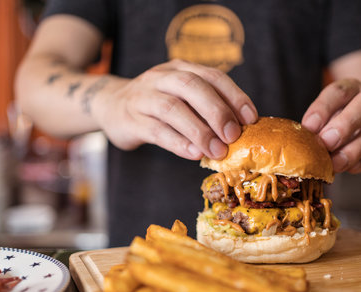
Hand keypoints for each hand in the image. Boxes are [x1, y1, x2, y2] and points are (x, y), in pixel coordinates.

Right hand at [99, 59, 256, 159]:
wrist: (110, 104)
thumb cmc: (157, 104)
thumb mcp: (181, 97)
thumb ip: (205, 108)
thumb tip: (240, 131)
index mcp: (181, 69)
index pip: (212, 76)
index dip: (234, 95)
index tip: (250, 118)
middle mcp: (161, 78)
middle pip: (192, 87)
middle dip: (217, 111)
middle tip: (233, 135)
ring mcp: (143, 97)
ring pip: (172, 109)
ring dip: (199, 131)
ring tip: (217, 151)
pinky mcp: (130, 120)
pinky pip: (156, 130)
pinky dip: (178, 142)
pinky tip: (194, 154)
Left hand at [302, 79, 360, 173]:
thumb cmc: (339, 119)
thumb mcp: (326, 115)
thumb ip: (317, 125)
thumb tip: (304, 141)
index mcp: (351, 88)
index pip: (339, 92)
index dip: (323, 109)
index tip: (309, 127)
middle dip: (344, 125)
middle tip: (326, 143)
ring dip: (355, 148)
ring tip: (335, 163)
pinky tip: (350, 168)